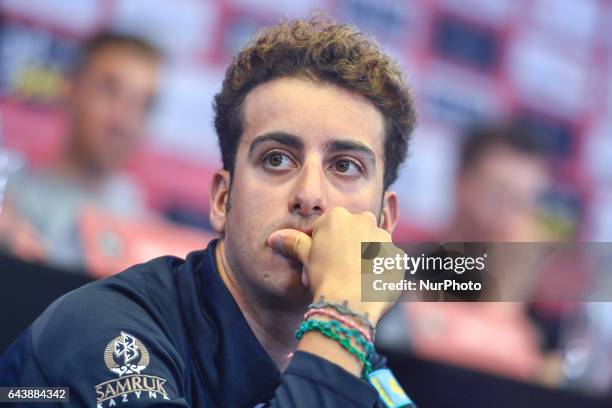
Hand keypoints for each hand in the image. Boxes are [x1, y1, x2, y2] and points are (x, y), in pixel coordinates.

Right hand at [267, 207, 398, 325]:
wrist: (349, 302)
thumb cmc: (324, 276)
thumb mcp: (305, 257)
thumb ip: (292, 242)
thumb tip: (274, 238)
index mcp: (338, 216)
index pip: (327, 228)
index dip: (321, 246)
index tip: (318, 263)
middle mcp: (364, 220)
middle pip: (352, 233)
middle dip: (345, 248)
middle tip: (335, 272)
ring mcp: (384, 238)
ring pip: (371, 246)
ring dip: (364, 258)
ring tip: (353, 281)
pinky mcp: (398, 257)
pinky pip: (387, 262)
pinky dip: (380, 271)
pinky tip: (368, 285)